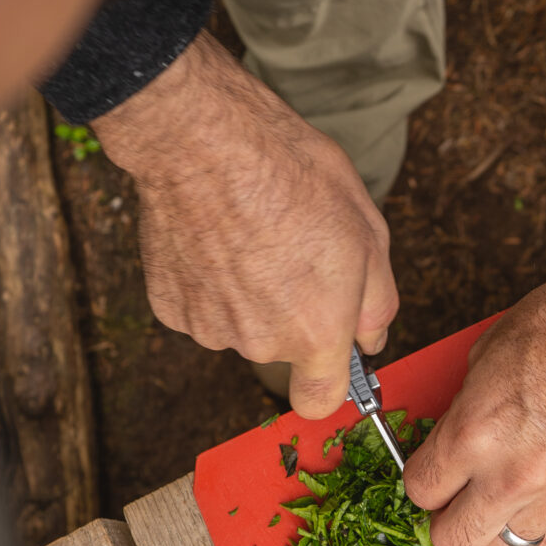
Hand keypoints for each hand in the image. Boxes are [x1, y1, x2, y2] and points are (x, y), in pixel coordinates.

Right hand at [92, 31, 397, 415]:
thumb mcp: (368, 230)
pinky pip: (200, 306)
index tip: (331, 349)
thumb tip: (371, 339)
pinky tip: (215, 236)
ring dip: (248, 296)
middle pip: (281, 350)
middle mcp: (260, 343)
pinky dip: (209, 282)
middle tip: (293, 250)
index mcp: (316, 333)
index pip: (320, 403)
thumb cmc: (293, 174)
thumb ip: (376, 301)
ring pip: (239, 326)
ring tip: (252, 235)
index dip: (329, 379)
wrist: (205, 141)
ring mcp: (209, 327)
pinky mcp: (169, 307)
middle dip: (291, 313)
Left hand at [404, 256, 545, 545]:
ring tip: (504, 497)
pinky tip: (542, 489)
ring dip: (495, 527)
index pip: (420, 491)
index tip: (432, 472)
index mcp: (474, 434)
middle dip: (448, 520)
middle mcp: (512, 478)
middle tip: (458, 496)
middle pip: (453, 542)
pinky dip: (538, 520)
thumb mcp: (489, 352)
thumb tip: (452, 438)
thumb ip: (463, 409)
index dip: (422, 480)